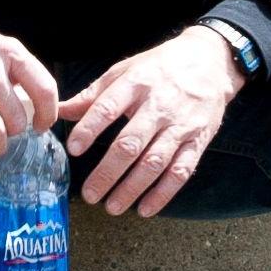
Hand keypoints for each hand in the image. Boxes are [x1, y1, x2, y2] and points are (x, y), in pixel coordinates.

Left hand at [64, 27, 243, 218]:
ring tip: (112, 207)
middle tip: (89, 194)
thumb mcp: (125, 71)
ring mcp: (180, 125)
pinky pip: (181, 171)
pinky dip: (163, 193)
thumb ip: (92, 95)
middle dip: (108, 172)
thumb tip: (59, 111)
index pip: (109, 108)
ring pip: (155, 162)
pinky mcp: (198, 140)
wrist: (211, 61)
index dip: (90, 129)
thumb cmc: (160, 67)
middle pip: (131, 143)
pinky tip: (145, 209)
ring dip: (132, 188)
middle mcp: (159, 105)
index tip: (73, 149)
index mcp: (136, 83)